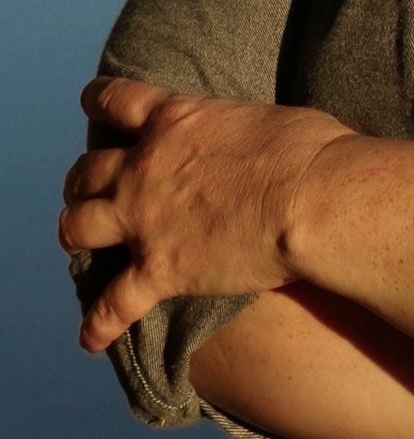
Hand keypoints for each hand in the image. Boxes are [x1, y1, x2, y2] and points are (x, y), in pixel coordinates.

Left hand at [59, 77, 353, 353]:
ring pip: (79, 226)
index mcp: (176, 119)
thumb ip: (238, 130)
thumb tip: (257, 144)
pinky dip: (99, 323)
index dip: (98, 101)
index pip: (118, 100)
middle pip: (89, 171)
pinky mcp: (159, 271)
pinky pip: (113, 304)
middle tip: (87, 189)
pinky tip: (90, 339)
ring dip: (74, 233)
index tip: (90, 103)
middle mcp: (147, 166)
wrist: (315, 198)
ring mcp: (146, 220)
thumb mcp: (266, 117)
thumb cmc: (311, 149)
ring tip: (76, 242)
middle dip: (82, 181)